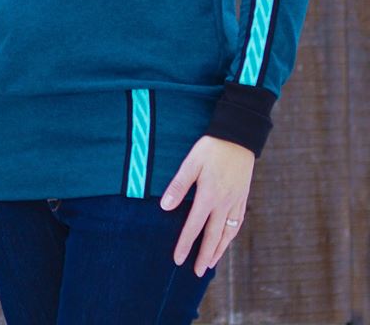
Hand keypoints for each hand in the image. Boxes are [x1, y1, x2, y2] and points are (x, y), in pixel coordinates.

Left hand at [160, 134, 254, 275]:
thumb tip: (165, 206)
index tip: (178, 259)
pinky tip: (227, 240)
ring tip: (211, 263)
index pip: (194, 226)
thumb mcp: (191, 162)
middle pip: (213, 237)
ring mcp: (236, 201)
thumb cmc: (211, 148)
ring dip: (219, 250)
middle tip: (196, 272)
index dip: (185, 244)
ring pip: (228, 233)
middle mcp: (224, 203)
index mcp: (209, 196)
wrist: (239, 137)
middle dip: (204, 256)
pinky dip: (231, 236)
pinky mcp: (243, 197)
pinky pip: (238, 223)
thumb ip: (179, 185)